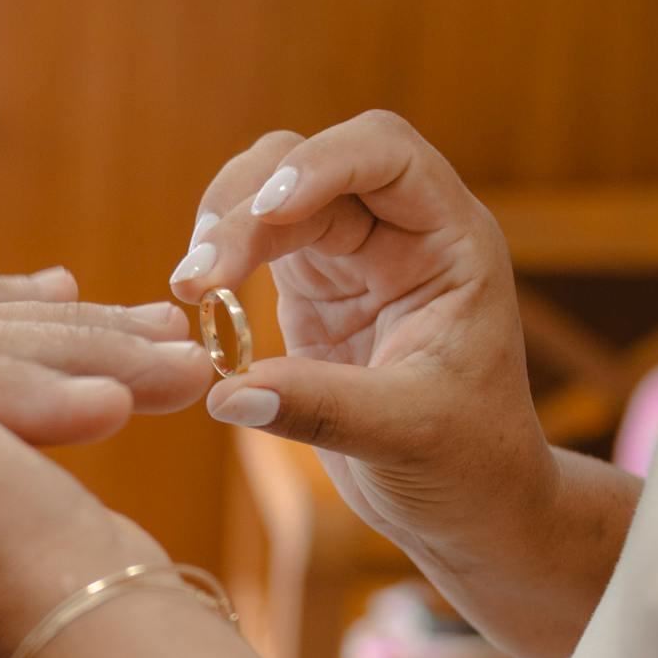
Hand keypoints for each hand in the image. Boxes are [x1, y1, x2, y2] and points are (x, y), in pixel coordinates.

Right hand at [169, 110, 555, 567]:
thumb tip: (224, 394)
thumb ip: (321, 409)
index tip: (266, 212)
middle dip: (246, 207)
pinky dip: (217, 263)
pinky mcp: (311, 290)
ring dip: (221, 227)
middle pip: (309, 164)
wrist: (470, 504)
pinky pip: (253, 245)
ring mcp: (353, 256)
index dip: (322, 164)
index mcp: (450, 241)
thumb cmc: (469, 465)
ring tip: (187, 289)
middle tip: (197, 279)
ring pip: (269, 193)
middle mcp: (401, 231)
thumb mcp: (407, 437)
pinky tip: (195, 304)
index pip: (385, 154)